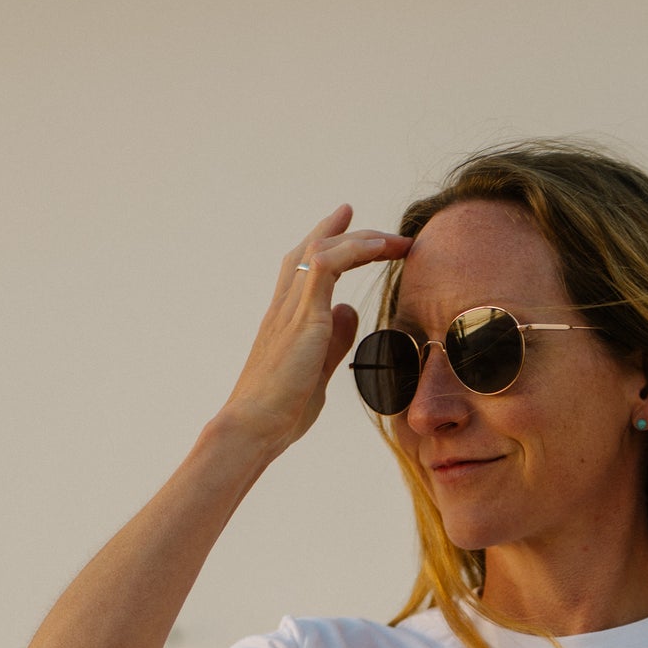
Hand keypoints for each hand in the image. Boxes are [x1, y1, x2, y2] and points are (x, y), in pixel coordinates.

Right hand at [213, 204, 411, 455]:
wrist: (255, 426)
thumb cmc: (282, 408)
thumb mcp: (319, 369)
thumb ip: (334, 338)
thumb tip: (350, 312)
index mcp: (286, 316)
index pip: (306, 264)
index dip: (330, 239)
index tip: (351, 221)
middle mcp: (284, 305)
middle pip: (314, 247)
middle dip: (351, 232)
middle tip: (390, 235)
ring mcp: (290, 308)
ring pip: (321, 249)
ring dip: (360, 239)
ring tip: (393, 241)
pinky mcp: (301, 318)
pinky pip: (325, 266)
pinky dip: (352, 251)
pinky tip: (377, 249)